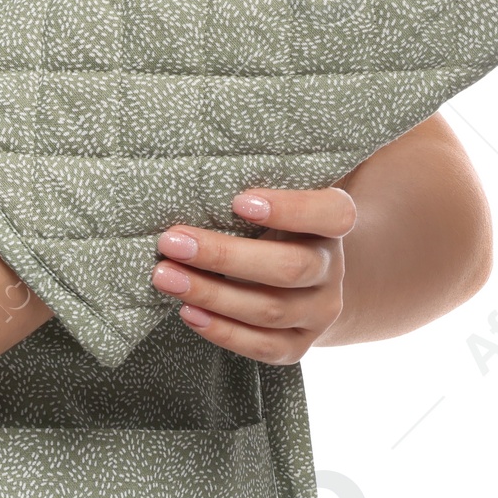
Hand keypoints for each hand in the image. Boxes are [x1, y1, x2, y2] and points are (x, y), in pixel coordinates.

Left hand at [150, 187, 357, 363]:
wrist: (306, 276)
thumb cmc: (275, 218)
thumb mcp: (280, 191)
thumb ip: (260, 173)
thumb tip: (203, 150)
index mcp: (333, 223)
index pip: (332, 214)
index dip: (291, 209)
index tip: (238, 200)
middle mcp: (332, 269)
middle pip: (288, 267)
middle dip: (224, 256)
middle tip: (171, 240)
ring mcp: (319, 312)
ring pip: (269, 310)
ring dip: (211, 294)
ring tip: (165, 276)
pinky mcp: (299, 345)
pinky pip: (263, 347)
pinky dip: (223, 331)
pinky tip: (188, 311)